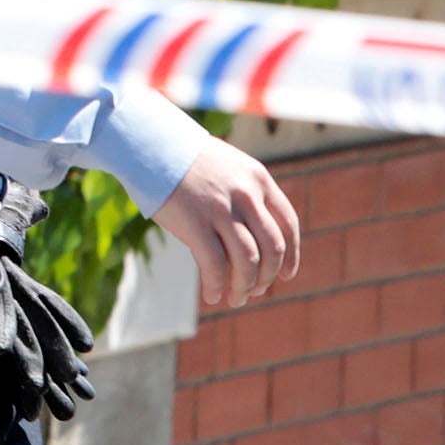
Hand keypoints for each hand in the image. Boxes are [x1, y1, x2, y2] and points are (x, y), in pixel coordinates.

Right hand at [154, 138, 301, 309]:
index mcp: (259, 180)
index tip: (286, 274)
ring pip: (248, 261)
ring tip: (236, 299)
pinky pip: (214, 264)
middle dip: (267, 276)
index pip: (288, 224)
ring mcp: (221, 209)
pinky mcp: (195, 223)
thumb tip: (248, 235)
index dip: (291, 254)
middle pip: (272, 247)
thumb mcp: (228, 169)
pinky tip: (212, 295)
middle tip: (257, 291)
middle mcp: (246, 195)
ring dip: (245, 287)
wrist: (152, 145)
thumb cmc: (186, 161)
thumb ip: (244, 195)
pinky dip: (216, 285)